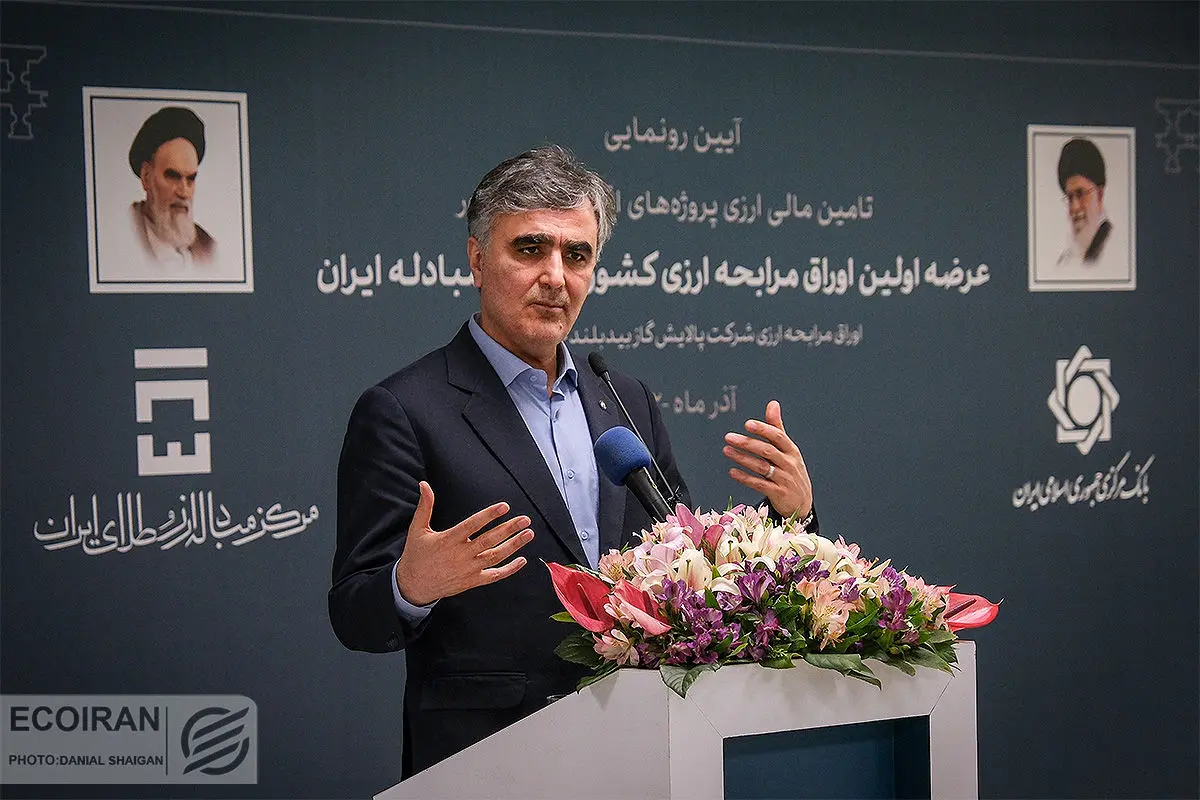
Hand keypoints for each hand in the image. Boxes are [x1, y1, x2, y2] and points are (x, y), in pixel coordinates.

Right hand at [394, 481, 533, 605]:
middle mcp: (460, 555)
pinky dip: (509, 569)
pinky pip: (494, 575)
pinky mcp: (472, 581)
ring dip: (514, 545)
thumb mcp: (417, 529)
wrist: (413, 586)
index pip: (472, 525)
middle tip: (524, 519)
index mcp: (448, 540)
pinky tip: (522, 560)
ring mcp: (468, 569)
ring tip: (528, 534)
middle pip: (489, 540)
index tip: (504, 507)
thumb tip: (424, 485)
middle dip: (509, 529)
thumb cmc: (416, 555)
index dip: (489, 515)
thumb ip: (425, 506)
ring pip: (495, 556)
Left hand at [723, 400, 812, 518]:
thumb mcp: (787, 450)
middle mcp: (789, 464)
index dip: (763, 430)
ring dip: (742, 459)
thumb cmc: (791, 471)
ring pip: (762, 467)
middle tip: (729, 437)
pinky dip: (745, 478)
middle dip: (747, 443)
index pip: (778, 436)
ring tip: (727, 451)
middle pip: (767, 451)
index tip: (747, 424)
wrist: (802, 503)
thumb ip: (776, 428)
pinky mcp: (778, 493)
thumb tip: (772, 404)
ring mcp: (784, 480)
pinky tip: (732, 472)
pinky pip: (759, 484)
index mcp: (792, 451)